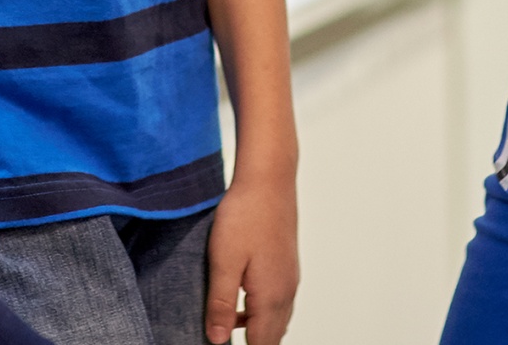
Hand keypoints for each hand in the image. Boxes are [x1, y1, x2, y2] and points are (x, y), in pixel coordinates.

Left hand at [205, 169, 297, 343]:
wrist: (268, 179)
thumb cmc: (246, 215)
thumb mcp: (224, 261)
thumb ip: (222, 304)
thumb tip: (218, 340)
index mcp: (271, 297)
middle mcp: (286, 292)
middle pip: (272, 337)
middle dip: (252, 344)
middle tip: (225, 337)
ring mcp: (288, 278)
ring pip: (276, 320)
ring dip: (256, 329)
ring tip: (227, 324)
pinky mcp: (286, 266)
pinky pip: (277, 302)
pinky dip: (261, 311)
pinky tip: (241, 300)